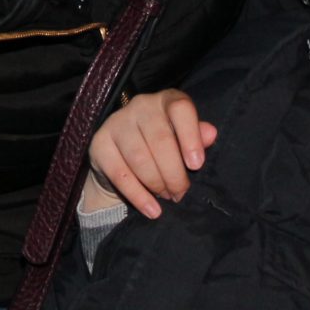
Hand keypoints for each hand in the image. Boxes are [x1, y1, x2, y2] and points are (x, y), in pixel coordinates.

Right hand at [87, 90, 215, 219]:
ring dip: (157, 184)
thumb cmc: (163, 144)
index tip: (196, 165)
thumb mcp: (183, 139)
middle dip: (174, 173)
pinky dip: (138, 196)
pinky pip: (120, 174)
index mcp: (166, 100)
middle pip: (161, 140)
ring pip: (140, 159)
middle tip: (181, 193)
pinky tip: (152, 209)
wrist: (123, 156)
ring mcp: (116, 123)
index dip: (191, 136)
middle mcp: (140, 105)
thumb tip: (211, 133)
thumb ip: (197, 137)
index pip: (180, 108)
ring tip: (167, 196)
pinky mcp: (99, 144)